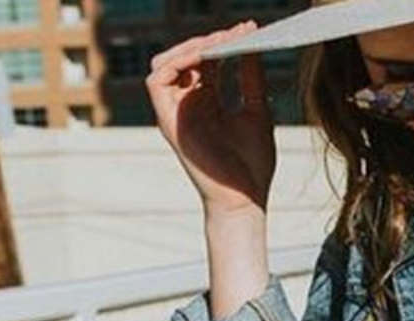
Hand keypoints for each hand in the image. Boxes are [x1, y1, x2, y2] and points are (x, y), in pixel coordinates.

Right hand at [145, 20, 276, 216]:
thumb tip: (251, 43)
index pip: (210, 61)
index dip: (225, 43)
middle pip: (187, 58)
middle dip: (209, 40)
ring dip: (191, 47)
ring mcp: (176, 112)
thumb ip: (251, 77)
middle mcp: (189, 104)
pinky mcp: (167, 121)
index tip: (248, 29)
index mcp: (210, 102)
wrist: (245, 197)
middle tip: (236, 32)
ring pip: (167, 63)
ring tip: (220, 41)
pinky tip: (203, 56)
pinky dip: (176, 63)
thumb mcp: (256, 109)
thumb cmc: (253, 163)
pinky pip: (157, 81)